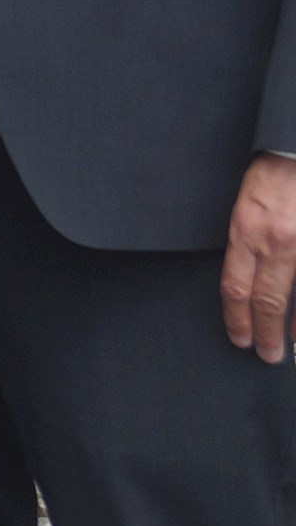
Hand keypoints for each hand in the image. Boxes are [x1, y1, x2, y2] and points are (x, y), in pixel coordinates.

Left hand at [225, 154, 295, 362]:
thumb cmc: (272, 172)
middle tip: (265, 354)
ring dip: (295, 328)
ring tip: (290, 345)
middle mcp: (278, 242)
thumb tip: (245, 274)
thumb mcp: (246, 202)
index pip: (236, 287)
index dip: (236, 318)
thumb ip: (246, 238)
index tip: (238, 337)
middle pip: (267, 301)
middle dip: (264, 332)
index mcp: (247, 230)